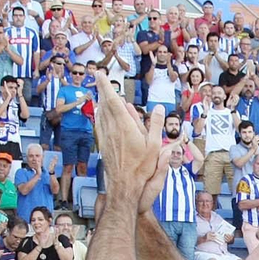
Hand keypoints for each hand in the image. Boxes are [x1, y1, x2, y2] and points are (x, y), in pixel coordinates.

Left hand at [91, 69, 162, 207]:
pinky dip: (100, 114)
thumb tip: (159, 108)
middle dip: (102, 89)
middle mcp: (112, 129)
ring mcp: (105, 137)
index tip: (99, 74)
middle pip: (104, 104)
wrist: (124, 185)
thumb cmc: (141, 168)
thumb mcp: (154, 146)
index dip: (105, 86)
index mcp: (124, 126)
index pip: (112, 100)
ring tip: (101, 92)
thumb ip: (155, 125)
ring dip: (101, 101)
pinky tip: (100, 114)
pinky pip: (100, 124)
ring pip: (100, 114)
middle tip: (99, 78)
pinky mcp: (103, 144)